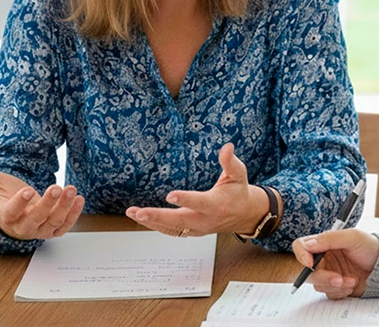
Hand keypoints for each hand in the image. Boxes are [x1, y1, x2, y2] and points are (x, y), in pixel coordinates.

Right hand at [0, 161, 83, 240]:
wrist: (20, 216)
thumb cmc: (7, 198)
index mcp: (8, 216)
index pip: (12, 212)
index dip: (19, 203)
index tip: (26, 190)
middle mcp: (24, 226)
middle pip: (36, 219)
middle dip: (47, 204)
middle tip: (57, 187)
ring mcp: (41, 229)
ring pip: (53, 222)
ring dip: (64, 206)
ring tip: (71, 189)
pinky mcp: (54, 230)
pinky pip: (65, 225)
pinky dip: (74, 214)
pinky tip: (79, 198)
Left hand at [126, 143, 266, 237]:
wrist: (245, 215)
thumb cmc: (239, 192)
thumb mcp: (239, 175)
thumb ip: (230, 162)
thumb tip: (227, 146)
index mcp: (216, 205)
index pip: (199, 203)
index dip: (185, 199)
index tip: (170, 195)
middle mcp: (205, 219)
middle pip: (178, 221)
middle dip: (158, 217)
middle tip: (139, 212)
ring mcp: (197, 228)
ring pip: (171, 229)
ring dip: (151, 222)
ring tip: (133, 213)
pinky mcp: (191, 232)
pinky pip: (171, 232)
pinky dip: (155, 226)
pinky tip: (142, 218)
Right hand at [293, 229, 378, 298]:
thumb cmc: (370, 247)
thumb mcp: (352, 237)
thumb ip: (329, 239)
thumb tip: (308, 245)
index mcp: (323, 244)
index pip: (301, 246)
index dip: (301, 255)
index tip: (310, 263)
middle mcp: (323, 259)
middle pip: (308, 271)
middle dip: (324, 277)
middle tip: (339, 279)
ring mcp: (329, 274)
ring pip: (318, 285)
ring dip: (335, 285)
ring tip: (352, 280)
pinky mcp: (336, 287)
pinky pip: (329, 293)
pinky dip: (341, 291)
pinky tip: (352, 284)